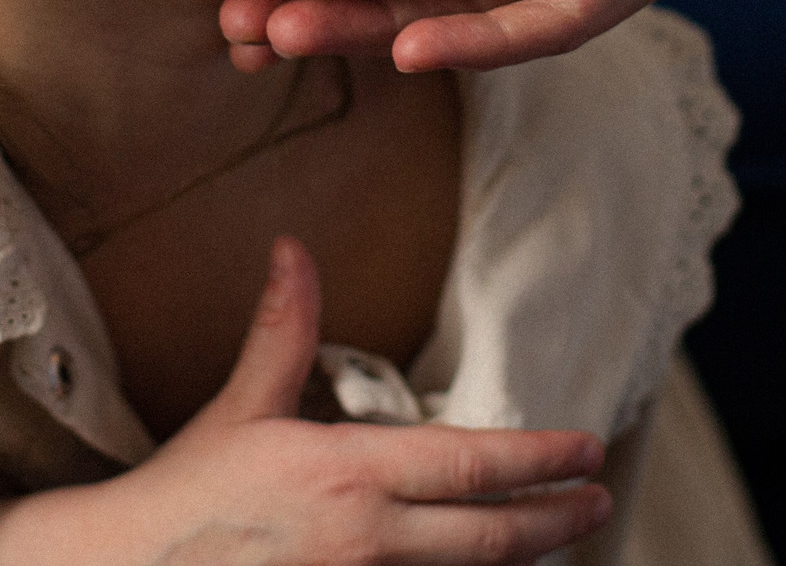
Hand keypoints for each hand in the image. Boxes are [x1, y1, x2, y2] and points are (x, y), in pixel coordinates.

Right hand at [0, 238, 609, 564]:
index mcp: (348, 475)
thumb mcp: (243, 408)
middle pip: (494, 536)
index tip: (588, 449)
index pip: (472, 464)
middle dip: (557, 518)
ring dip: (519, 559)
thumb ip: (284, 330)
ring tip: (554, 538)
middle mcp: (367, 540)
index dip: (541, 458)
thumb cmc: (187, 495)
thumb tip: (295, 250)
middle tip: (598, 500)